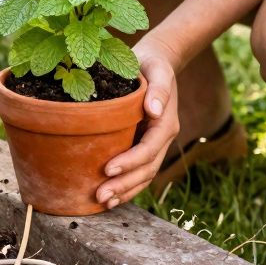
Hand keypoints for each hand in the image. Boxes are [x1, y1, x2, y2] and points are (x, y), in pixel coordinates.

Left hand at [96, 35, 180, 207]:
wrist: (156, 62)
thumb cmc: (152, 64)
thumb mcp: (157, 71)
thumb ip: (158, 90)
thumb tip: (154, 110)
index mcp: (165, 123)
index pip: (148, 149)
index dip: (130, 162)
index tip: (107, 170)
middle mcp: (162, 138)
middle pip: (146, 169)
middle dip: (125, 185)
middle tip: (100, 196)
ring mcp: (154, 143)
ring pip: (144, 175)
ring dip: (125, 191)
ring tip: (103, 202)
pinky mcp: (143, 144)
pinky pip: (138, 170)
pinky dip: (127, 185)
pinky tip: (110, 195)